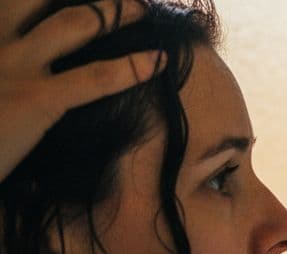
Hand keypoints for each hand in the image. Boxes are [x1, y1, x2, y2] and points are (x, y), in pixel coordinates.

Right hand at [0, 0, 163, 182]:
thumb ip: (3, 63)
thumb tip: (23, 78)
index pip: (15, 1)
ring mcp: (14, 64)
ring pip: (76, 21)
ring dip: (115, 10)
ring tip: (142, 9)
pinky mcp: (37, 98)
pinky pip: (97, 76)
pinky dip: (134, 66)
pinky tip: (159, 60)